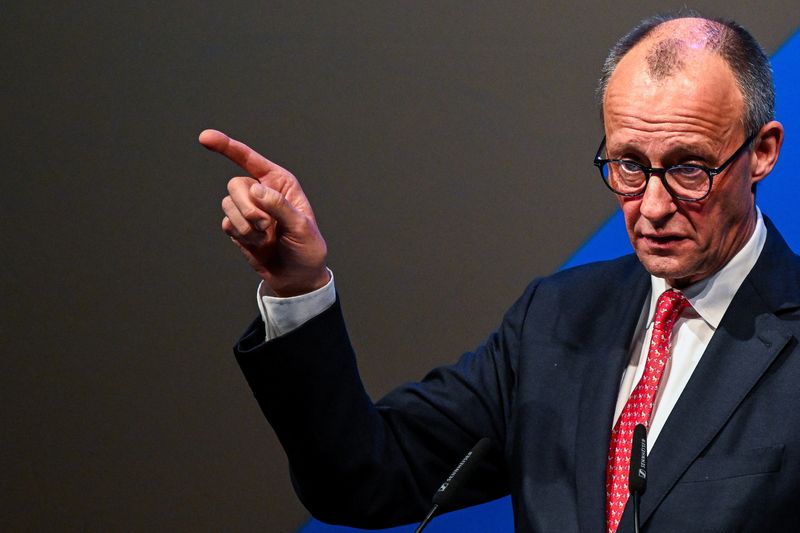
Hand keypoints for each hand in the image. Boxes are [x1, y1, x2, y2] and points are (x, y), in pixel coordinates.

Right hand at [199, 129, 328, 296]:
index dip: (227, 146)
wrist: (296, 277)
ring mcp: (247, 210)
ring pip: (228, 204)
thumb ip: (279, 206)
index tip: (205, 138)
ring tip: (265, 236)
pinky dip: (241, 235)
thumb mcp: (301, 226)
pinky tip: (257, 243)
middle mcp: (261, 191)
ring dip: (245, 225)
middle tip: (265, 224)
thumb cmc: (306, 248)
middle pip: (235, 184)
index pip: (250, 159)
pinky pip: (227, 224)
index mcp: (279, 182)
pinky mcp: (238, 228)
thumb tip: (255, 190)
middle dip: (247, 206)